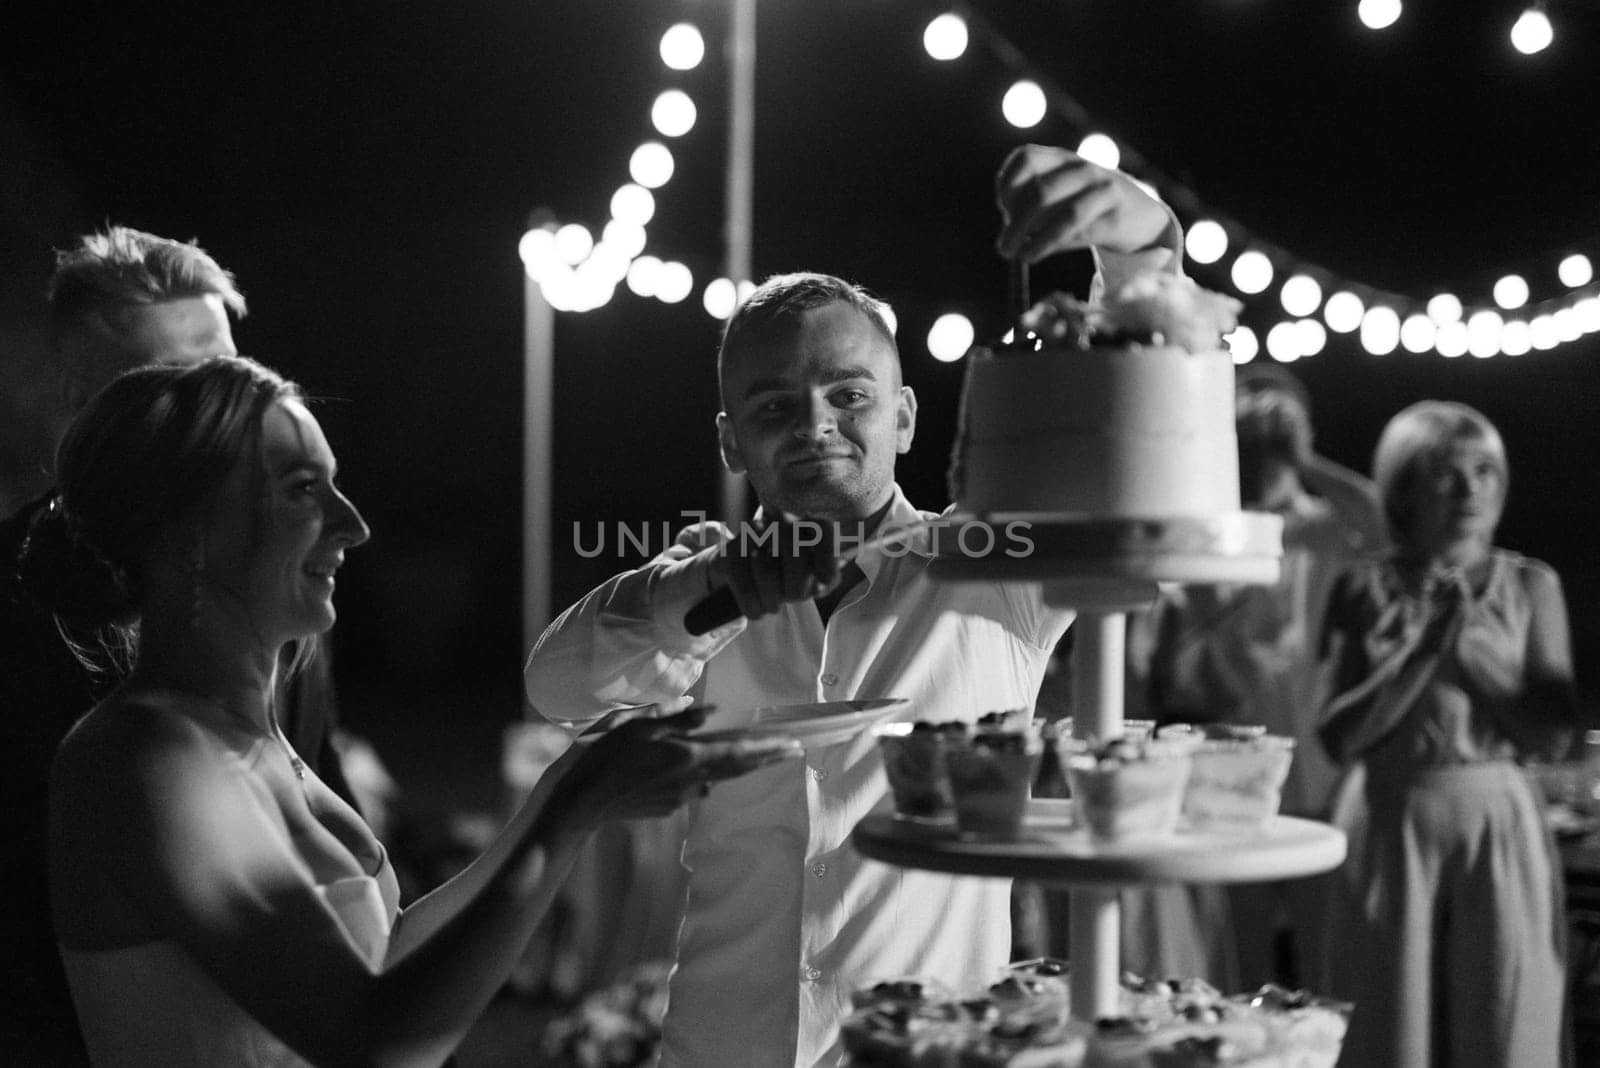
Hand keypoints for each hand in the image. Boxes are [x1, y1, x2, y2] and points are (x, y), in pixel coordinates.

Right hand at [558, 707, 801, 823]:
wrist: (580, 801)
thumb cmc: (603, 755)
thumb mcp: (638, 723)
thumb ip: (677, 717)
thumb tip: (709, 711)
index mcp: (687, 756)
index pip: (739, 752)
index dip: (769, 749)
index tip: (794, 745)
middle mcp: (690, 781)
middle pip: (736, 769)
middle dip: (765, 759)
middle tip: (790, 750)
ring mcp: (679, 799)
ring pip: (713, 778)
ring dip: (729, 766)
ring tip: (742, 753)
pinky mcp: (666, 809)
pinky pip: (689, 788)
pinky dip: (695, 775)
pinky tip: (682, 767)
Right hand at [705, 517, 842, 621]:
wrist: (741, 572)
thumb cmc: (785, 575)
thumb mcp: (813, 577)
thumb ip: (827, 578)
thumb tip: (820, 584)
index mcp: (806, 524)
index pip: (823, 529)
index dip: (826, 558)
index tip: (821, 584)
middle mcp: (780, 520)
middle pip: (797, 557)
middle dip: (796, 590)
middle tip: (790, 597)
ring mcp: (751, 534)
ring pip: (768, 572)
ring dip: (774, 602)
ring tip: (773, 603)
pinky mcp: (730, 552)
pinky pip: (745, 588)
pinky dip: (755, 608)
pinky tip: (757, 608)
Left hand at [995, 144, 1170, 262]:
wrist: (1142, 216)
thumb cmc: (1089, 207)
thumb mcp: (1061, 196)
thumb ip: (1035, 209)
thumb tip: (1008, 234)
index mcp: (1063, 158)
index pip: (1027, 158)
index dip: (1008, 184)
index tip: (1003, 210)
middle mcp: (1082, 168)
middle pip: (1041, 191)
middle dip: (1016, 223)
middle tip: (1003, 247)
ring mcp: (1102, 189)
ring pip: (1061, 212)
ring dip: (1032, 238)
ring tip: (1017, 256)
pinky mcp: (1115, 216)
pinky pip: (1078, 231)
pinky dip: (1050, 245)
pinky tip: (1035, 254)